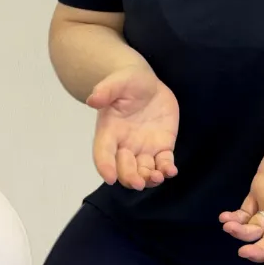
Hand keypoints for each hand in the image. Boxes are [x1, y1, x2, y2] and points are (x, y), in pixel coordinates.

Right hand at [88, 68, 179, 189]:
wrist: (147, 84)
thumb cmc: (128, 81)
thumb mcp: (117, 81)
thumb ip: (105, 90)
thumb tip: (92, 99)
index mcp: (110, 131)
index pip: (103, 153)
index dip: (105, 166)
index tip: (109, 178)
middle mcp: (125, 145)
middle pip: (124, 168)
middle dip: (130, 178)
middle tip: (138, 183)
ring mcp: (144, 148)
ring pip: (144, 171)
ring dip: (149, 178)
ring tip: (157, 177)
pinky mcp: (162, 147)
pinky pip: (164, 163)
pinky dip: (167, 169)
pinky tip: (171, 171)